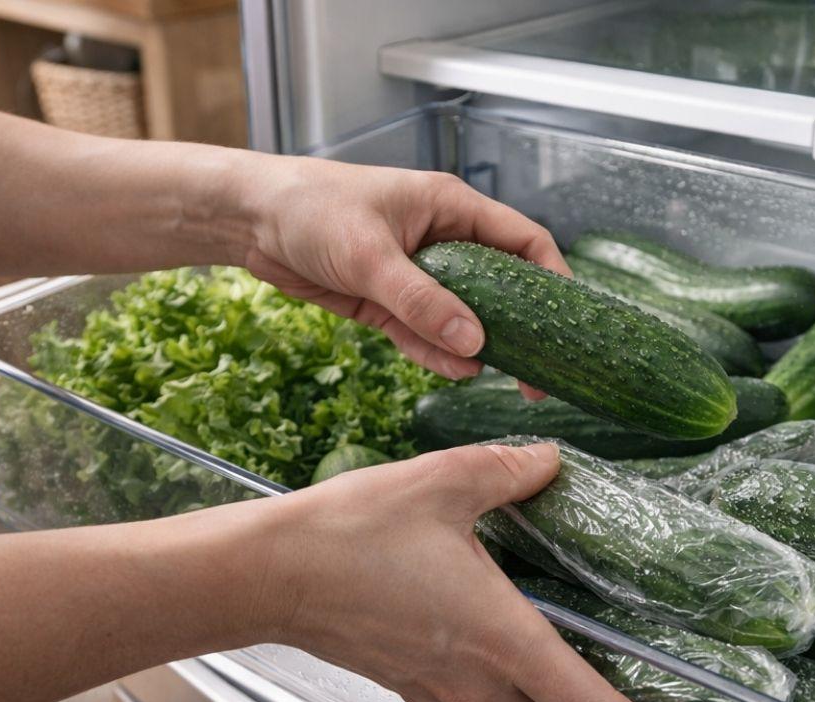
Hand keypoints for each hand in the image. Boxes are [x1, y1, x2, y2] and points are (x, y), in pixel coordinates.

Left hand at [237, 158, 566, 391]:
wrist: (248, 219)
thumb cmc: (311, 209)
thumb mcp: (370, 255)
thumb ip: (422, 300)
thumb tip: (475, 343)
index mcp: (451, 209)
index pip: (523, 241)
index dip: (552, 277)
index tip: (567, 321)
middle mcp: (443, 241)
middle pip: (500, 288)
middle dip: (520, 328)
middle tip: (538, 372)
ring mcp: (417, 275)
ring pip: (463, 317)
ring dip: (479, 347)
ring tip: (502, 380)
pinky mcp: (388, 303)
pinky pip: (424, 334)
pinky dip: (439, 354)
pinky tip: (458, 371)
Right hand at [241, 442, 701, 701]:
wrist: (265, 574)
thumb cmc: (346, 537)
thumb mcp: (443, 482)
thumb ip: (511, 471)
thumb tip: (550, 461)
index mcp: (502, 640)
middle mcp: (477, 680)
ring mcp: (440, 689)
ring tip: (595, 683)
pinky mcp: (412, 682)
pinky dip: (516, 696)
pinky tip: (516, 650)